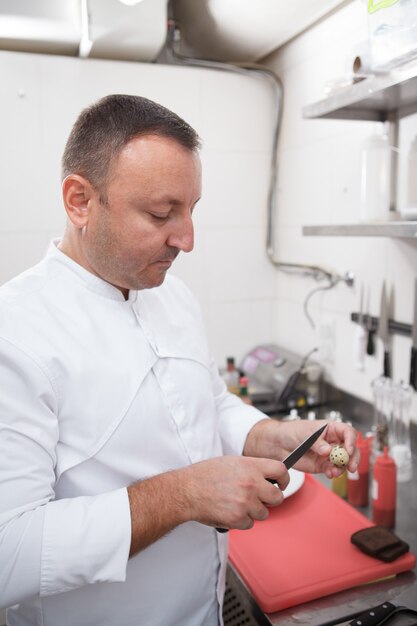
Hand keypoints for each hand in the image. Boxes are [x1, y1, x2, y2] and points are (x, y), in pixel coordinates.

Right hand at [128, 455, 288, 555]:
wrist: (186, 490)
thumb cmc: (205, 475)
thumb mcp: (231, 462)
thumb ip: (252, 468)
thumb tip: (267, 477)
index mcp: (251, 466)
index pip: (281, 471)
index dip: (283, 479)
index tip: (281, 483)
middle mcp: (251, 484)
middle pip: (278, 497)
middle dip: (270, 499)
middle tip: (259, 498)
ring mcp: (246, 502)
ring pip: (264, 513)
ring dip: (254, 511)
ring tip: (237, 503)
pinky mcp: (238, 518)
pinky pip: (250, 524)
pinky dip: (242, 521)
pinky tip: (230, 511)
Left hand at [243, 418, 358, 478]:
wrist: (279, 444)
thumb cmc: (292, 432)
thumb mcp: (305, 433)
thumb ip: (318, 443)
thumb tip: (328, 451)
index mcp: (331, 428)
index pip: (348, 432)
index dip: (351, 441)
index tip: (348, 450)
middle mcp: (333, 441)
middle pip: (350, 449)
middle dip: (352, 458)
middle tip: (351, 467)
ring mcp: (329, 454)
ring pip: (343, 462)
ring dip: (342, 468)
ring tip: (335, 471)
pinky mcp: (323, 465)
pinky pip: (332, 470)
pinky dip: (333, 473)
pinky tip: (329, 473)